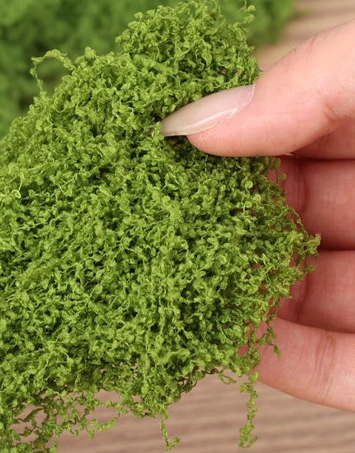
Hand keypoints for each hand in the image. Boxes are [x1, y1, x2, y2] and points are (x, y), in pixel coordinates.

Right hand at [161, 20, 354, 410]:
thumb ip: (314, 84)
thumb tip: (195, 122)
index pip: (290, 129)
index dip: (221, 136)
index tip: (146, 147)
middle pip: (276, 216)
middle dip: (206, 222)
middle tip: (132, 221)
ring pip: (286, 295)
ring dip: (217, 295)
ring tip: (144, 286)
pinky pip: (319, 368)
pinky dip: (261, 362)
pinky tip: (205, 342)